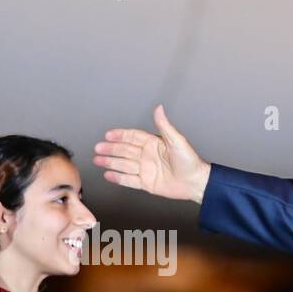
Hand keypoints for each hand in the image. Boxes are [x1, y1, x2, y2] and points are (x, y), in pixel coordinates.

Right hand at [95, 105, 211, 203]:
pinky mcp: (146, 183)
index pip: (132, 137)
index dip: (120, 135)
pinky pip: (129, 180)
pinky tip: (108, 174)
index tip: (108, 134)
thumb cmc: (189, 161)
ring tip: (97, 160)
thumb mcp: (177, 141)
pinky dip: (118, 178)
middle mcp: (147, 156)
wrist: (195, 182)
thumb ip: (164, 126)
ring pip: (124, 165)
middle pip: (125, 151)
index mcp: (153, 143)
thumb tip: (159, 108)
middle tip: (98, 148)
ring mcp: (145, 169)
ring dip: (110, 162)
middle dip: (111, 149)